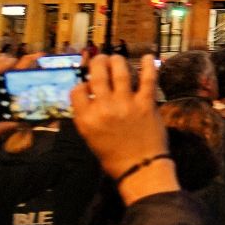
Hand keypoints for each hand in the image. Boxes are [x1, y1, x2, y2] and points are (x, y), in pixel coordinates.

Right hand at [70, 54, 176, 202]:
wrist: (139, 167)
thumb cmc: (113, 156)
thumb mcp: (90, 137)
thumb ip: (88, 116)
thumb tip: (90, 95)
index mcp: (86, 118)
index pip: (77, 90)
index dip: (81, 83)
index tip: (87, 83)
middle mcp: (103, 108)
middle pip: (97, 76)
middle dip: (98, 62)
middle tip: (101, 59)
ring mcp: (125, 103)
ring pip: (120, 72)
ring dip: (118, 61)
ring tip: (116, 58)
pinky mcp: (146, 103)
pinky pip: (147, 79)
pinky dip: (147, 66)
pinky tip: (146, 57)